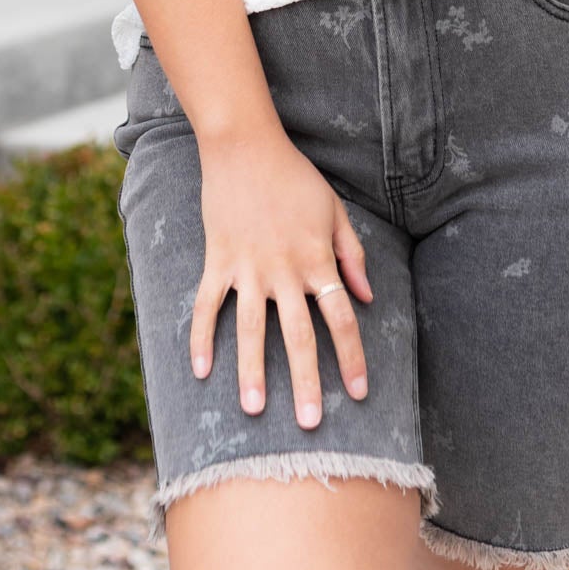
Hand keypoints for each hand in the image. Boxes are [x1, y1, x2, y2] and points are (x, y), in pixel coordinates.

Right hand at [190, 125, 373, 429]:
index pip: (340, 318)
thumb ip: (352, 255)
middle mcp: (283, 269)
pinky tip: (201, 370)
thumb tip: (367, 299)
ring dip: (252, 371)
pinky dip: (201, 337)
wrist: (245, 146)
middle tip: (311, 423)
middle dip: (306, 381)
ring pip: (250, 329)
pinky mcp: (217, 260)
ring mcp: (247, 267)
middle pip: (298, 335)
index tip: (358, 393)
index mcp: (317, 259)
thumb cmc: (295, 177)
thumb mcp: (334, 211)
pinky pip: (207, 305)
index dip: (351, 357)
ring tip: (255, 409)